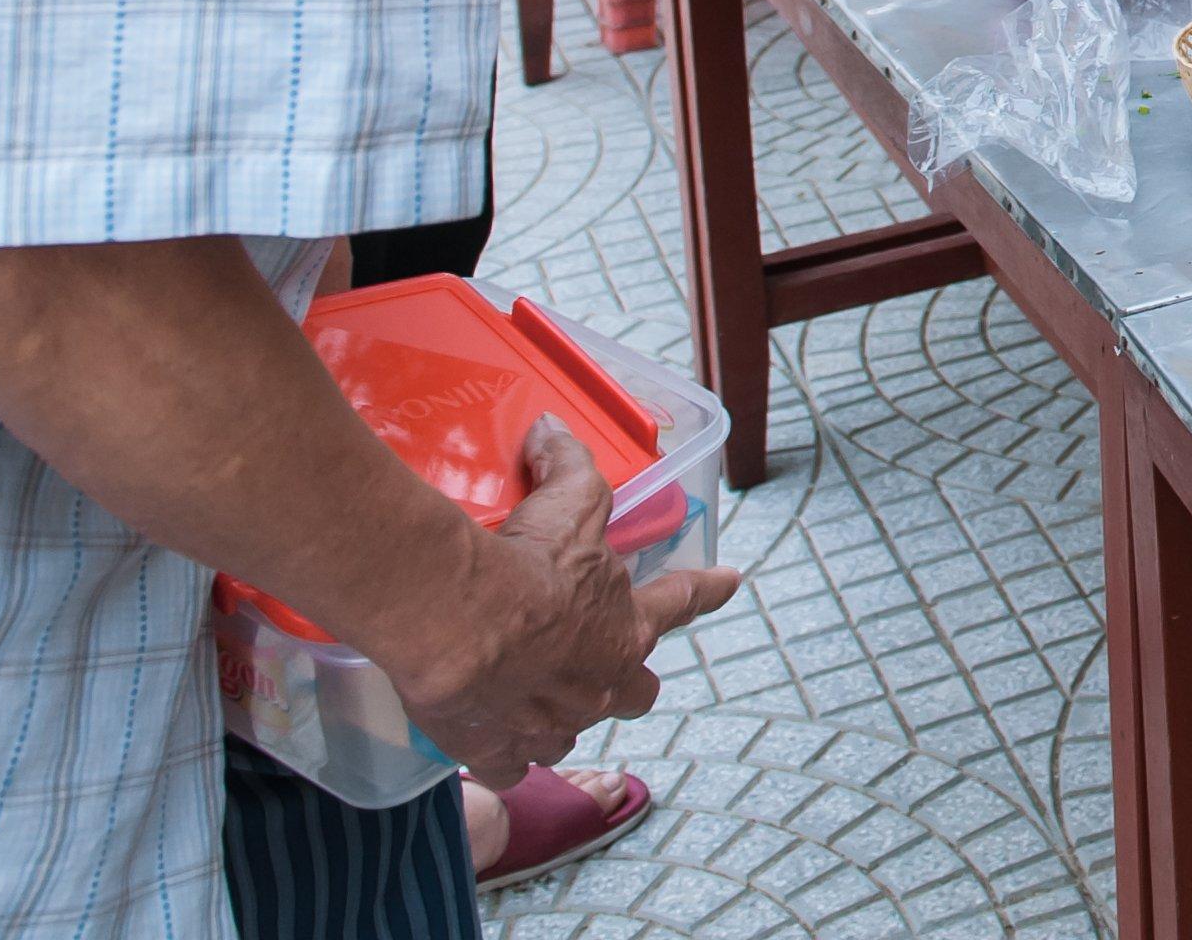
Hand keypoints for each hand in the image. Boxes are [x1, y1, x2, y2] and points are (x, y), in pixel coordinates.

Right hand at [377, 417, 739, 788]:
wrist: (462, 624)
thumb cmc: (528, 561)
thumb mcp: (569, 499)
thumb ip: (570, 465)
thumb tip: (554, 429)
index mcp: (628, 628)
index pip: (681, 601)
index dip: (705, 590)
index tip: (730, 581)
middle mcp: (602, 686)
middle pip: (636, 691)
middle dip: (629, 679)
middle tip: (612, 667)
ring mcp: (554, 726)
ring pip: (569, 729)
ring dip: (561, 715)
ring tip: (537, 700)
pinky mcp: (502, 753)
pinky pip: (510, 763)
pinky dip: (504, 753)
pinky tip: (493, 742)